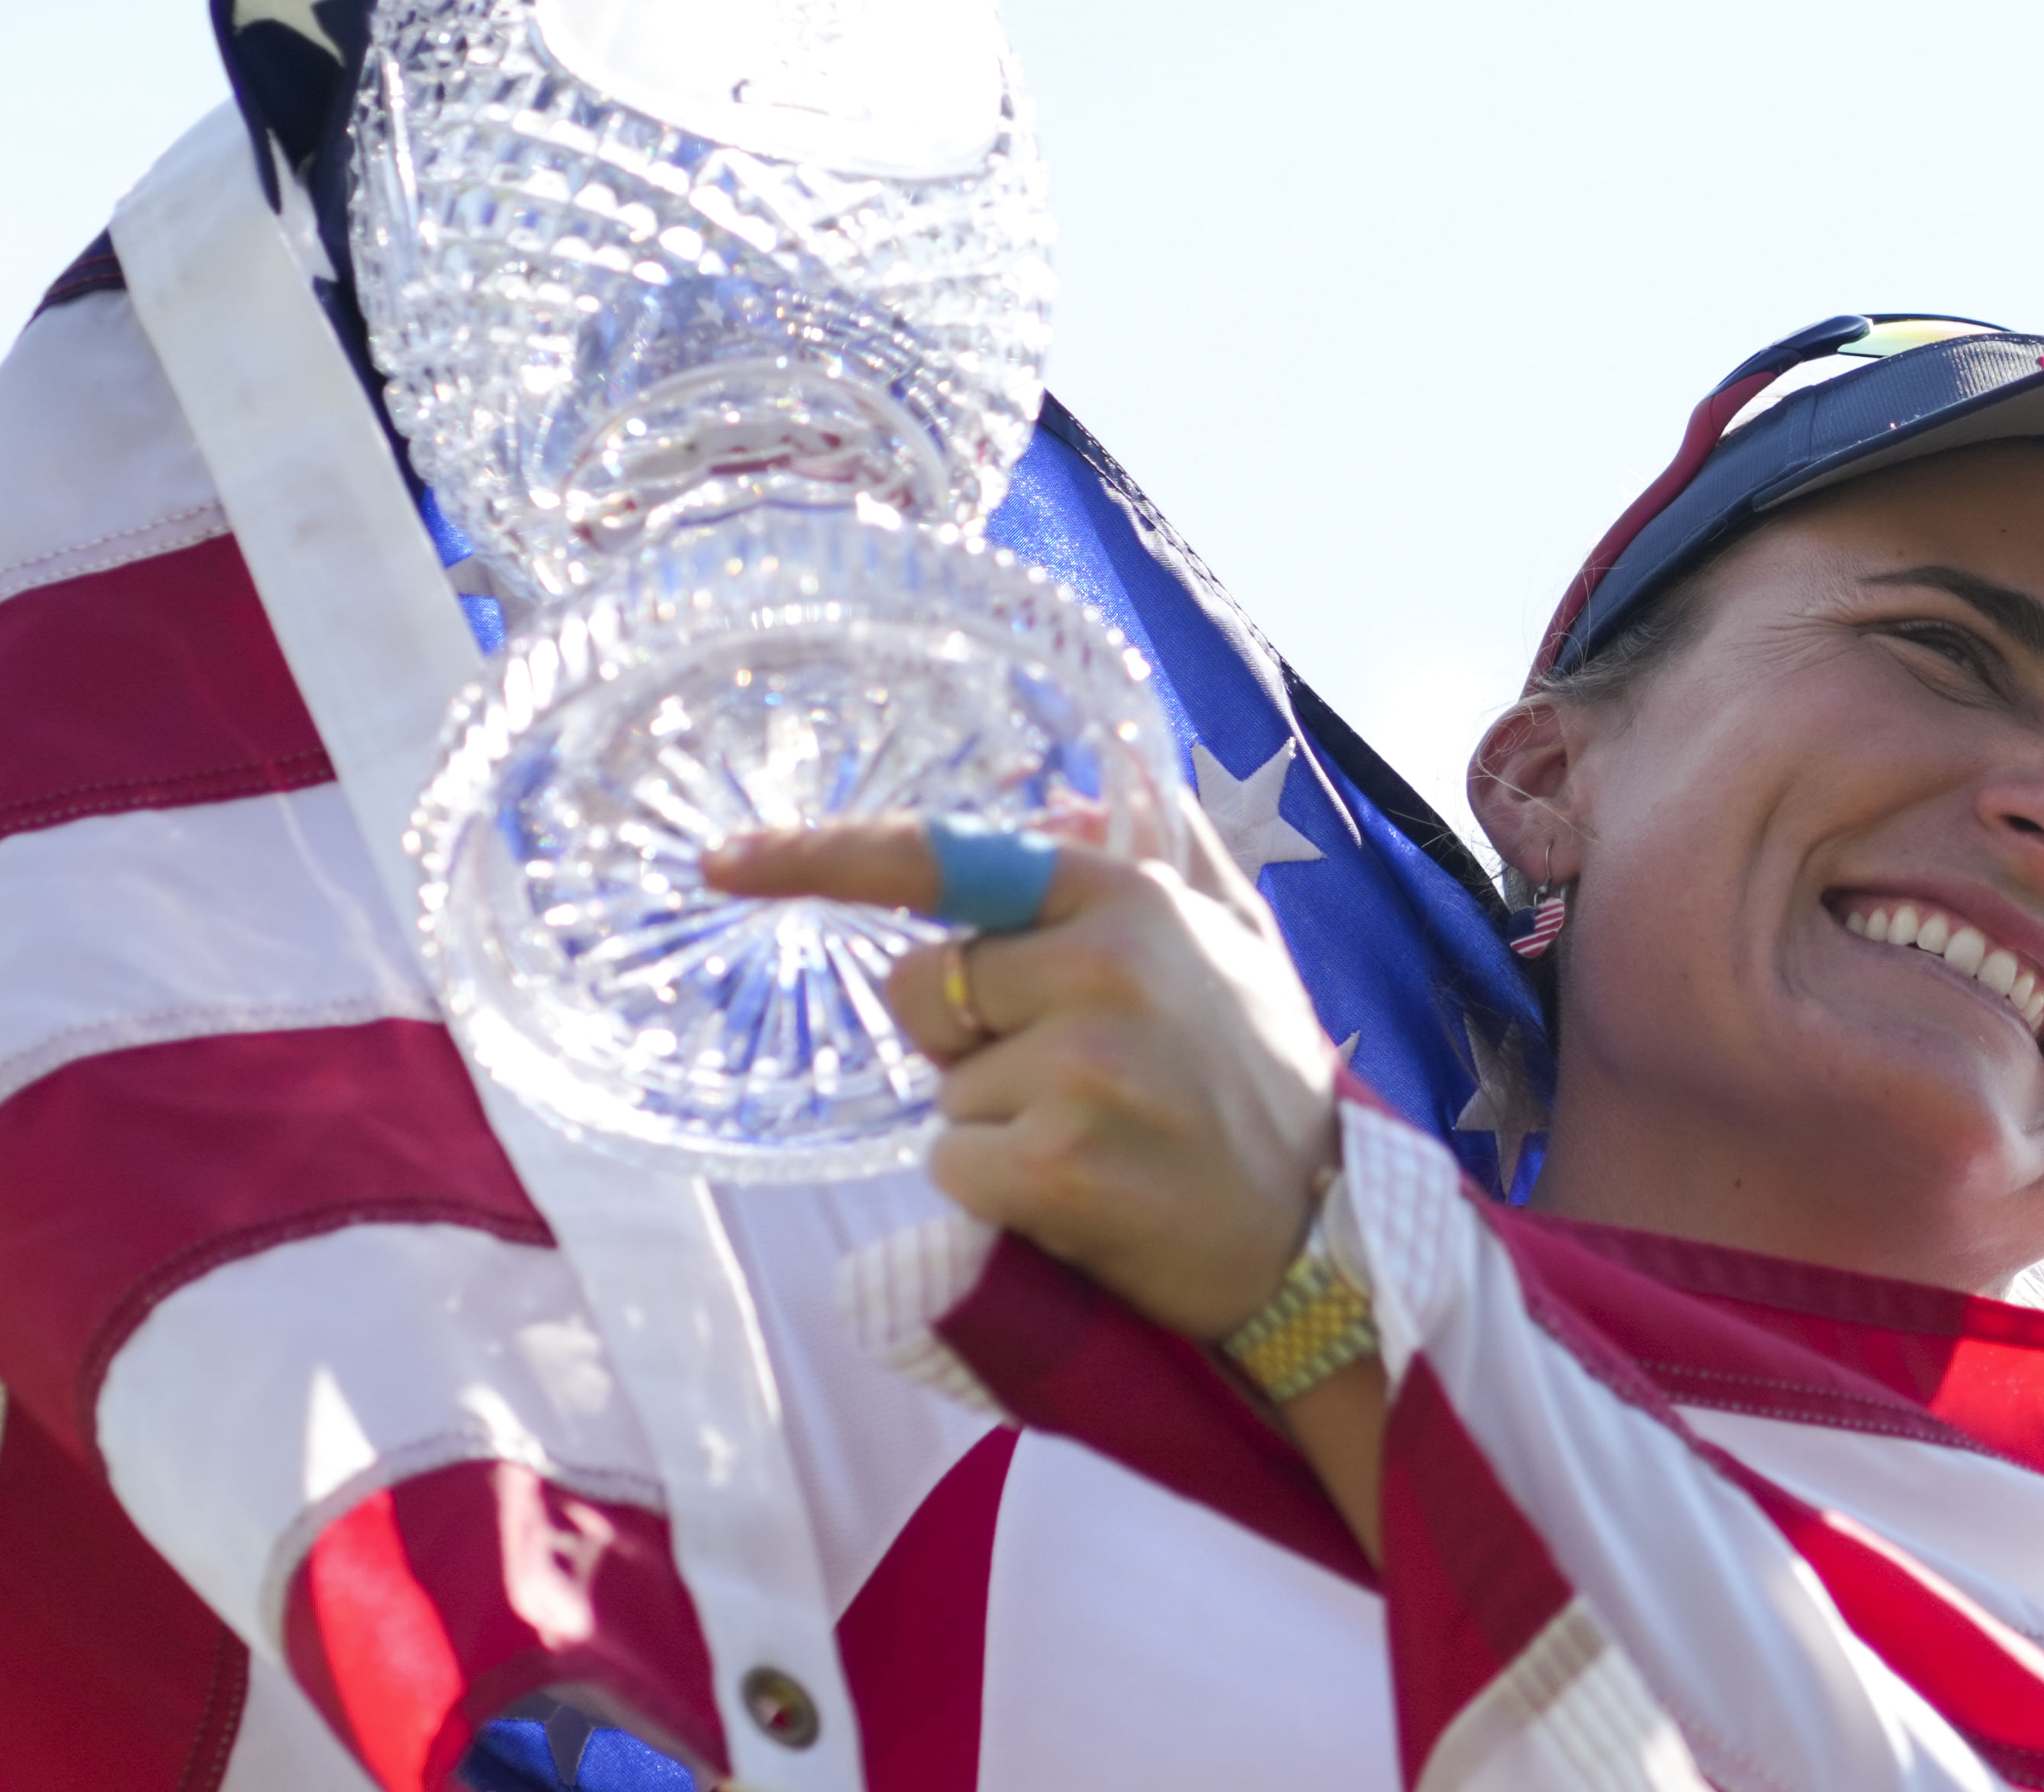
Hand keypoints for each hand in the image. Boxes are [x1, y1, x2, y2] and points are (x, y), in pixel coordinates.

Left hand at [703, 809, 1342, 1344]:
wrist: (1319, 1245)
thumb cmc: (1263, 1085)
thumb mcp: (1241, 938)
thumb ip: (1163, 849)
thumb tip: (1065, 799)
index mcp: (1131, 895)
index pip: (944, 858)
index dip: (822, 856)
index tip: (724, 862)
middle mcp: (1106, 963)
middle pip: (923, 990)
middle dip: (969, 1038)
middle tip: (1077, 1079)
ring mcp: (1082, 1066)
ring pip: (943, 1089)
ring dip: (995, 1121)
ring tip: (1103, 1138)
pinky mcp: (1057, 1163)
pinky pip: (953, 1164)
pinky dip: (995, 1190)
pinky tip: (1083, 1193)